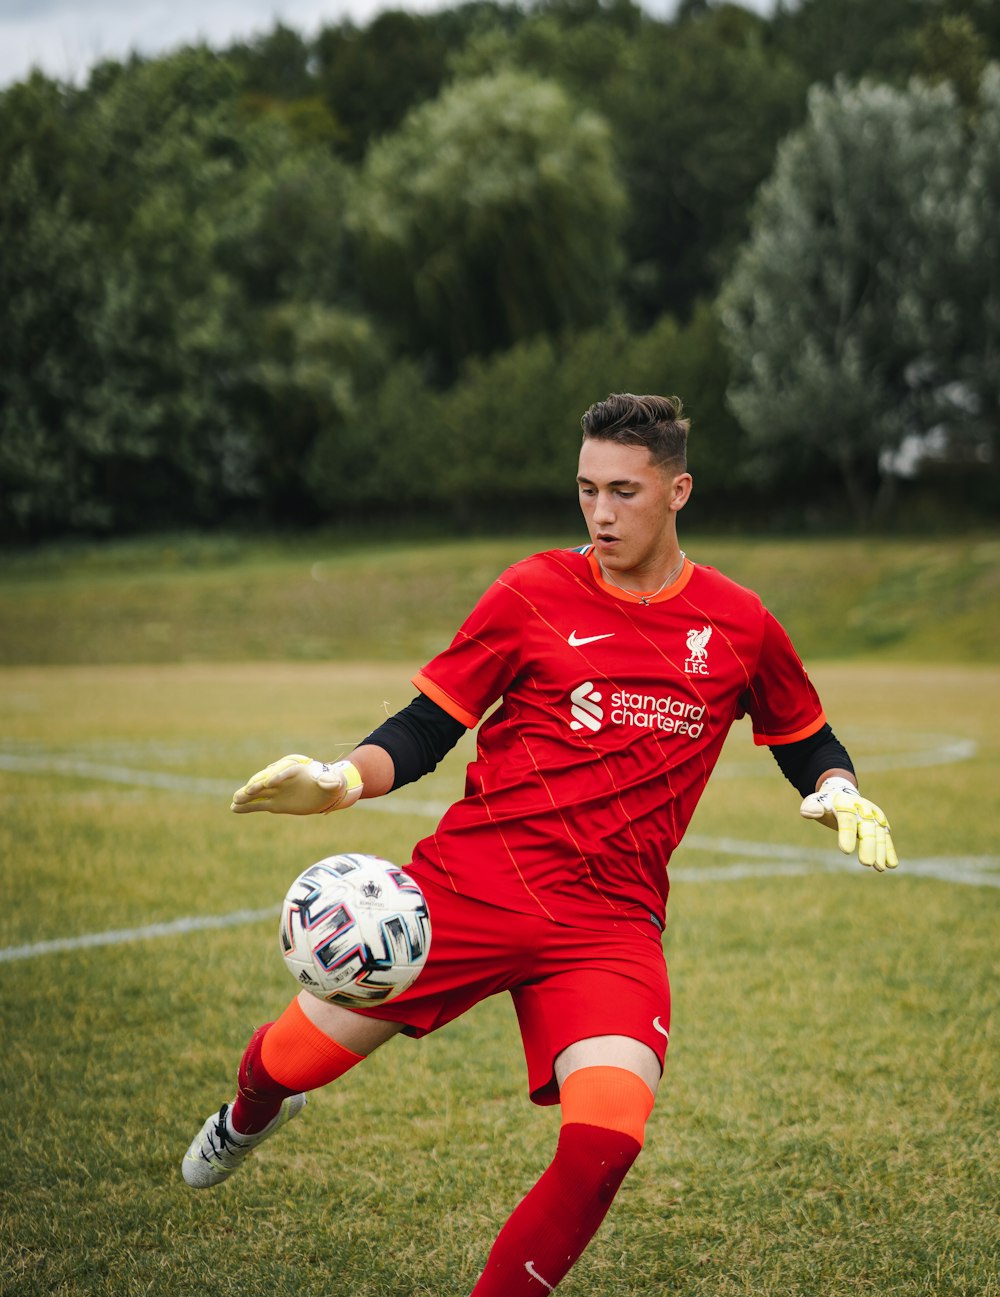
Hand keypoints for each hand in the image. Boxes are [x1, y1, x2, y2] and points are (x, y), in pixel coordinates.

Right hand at [230, 755, 362, 815]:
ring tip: (236, 800)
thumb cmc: (331, 784)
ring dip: (248, 796)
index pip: (285, 771)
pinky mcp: (275, 804)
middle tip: (249, 791)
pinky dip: (247, 807)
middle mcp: (283, 780)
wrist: (325, 794)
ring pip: (259, 793)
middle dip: (259, 785)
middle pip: (268, 780)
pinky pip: (258, 805)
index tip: (270, 783)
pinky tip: (235, 808)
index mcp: (297, 770)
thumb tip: (331, 782)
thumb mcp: (334, 782)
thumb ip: (331, 781)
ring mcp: (277, 792)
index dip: (278, 776)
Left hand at [799, 777, 897, 870]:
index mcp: (846, 802)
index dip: (847, 835)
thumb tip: (806, 812)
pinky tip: (891, 865)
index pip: (847, 819)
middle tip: (866, 863)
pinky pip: (887, 838)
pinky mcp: (881, 825)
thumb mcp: (817, 802)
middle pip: (867, 828)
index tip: (845, 851)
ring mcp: (875, 817)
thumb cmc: (827, 803)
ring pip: (879, 835)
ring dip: (881, 851)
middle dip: (868, 846)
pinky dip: (890, 851)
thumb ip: (812, 807)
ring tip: (880, 868)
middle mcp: (864, 809)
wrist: (843, 794)